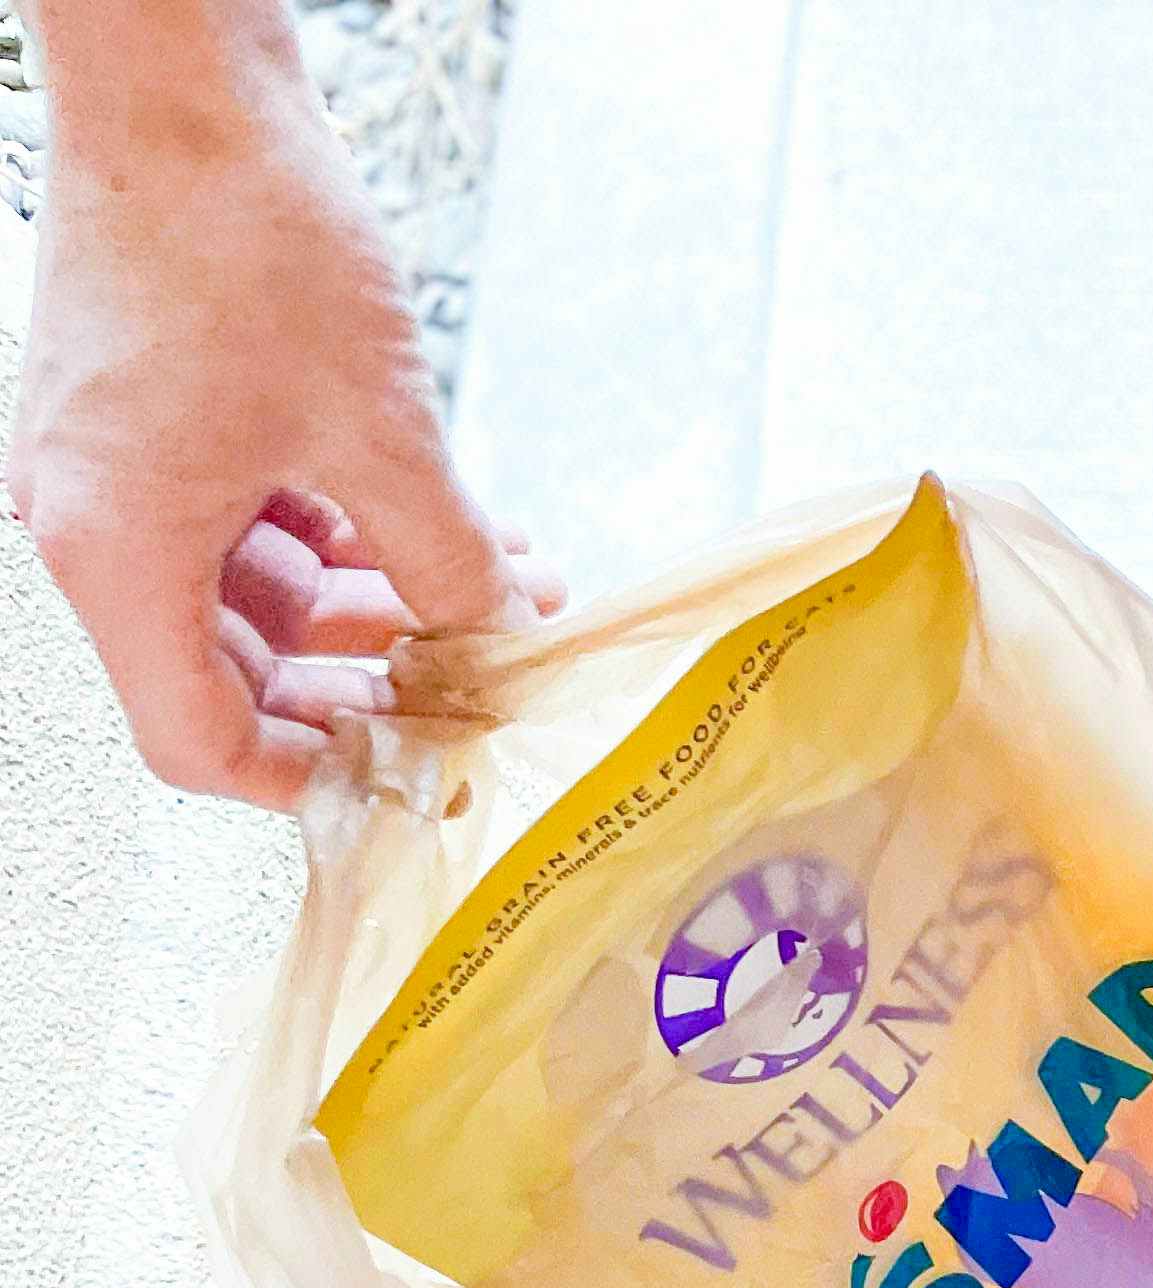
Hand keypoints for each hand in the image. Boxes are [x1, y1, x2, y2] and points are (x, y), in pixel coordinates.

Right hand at [6, 44, 562, 806]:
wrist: (185, 91)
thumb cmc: (244, 235)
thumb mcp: (381, 430)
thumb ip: (444, 561)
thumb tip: (500, 637)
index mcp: (116, 547)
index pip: (195, 732)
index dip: (303, 775)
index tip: (399, 781)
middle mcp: (96, 518)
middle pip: (233, 666)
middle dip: (370, 674)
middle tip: (483, 680)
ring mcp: (121, 468)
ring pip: (258, 591)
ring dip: (383, 598)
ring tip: (506, 591)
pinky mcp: (155, 421)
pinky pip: (254, 517)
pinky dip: (349, 531)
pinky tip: (455, 529)